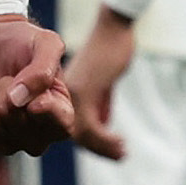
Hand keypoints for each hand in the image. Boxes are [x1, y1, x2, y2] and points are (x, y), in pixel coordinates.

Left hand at [0, 14, 73, 156]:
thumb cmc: (22, 41)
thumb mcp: (45, 42)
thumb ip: (43, 69)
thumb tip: (19, 100)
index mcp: (59, 114)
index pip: (60, 126)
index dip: (44, 109)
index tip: (35, 93)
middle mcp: (35, 136)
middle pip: (17, 124)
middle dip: (6, 89)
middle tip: (8, 76)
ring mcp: (5, 141)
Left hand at [63, 7, 134, 160]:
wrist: (111, 30)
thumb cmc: (108, 53)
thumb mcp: (102, 83)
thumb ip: (99, 103)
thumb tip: (102, 124)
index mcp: (64, 95)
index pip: (70, 128)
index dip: (93, 143)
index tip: (114, 150)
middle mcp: (63, 96)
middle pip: (75, 134)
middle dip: (99, 147)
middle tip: (120, 153)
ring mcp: (72, 94)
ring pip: (82, 133)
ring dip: (104, 146)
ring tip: (122, 151)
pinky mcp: (84, 91)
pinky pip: (90, 126)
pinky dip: (106, 139)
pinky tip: (121, 141)